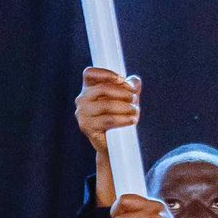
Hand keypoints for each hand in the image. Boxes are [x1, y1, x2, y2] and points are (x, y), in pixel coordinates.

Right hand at [76, 68, 139, 205]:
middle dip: (123, 93)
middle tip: (135, 99)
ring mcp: (82, 113)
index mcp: (89, 88)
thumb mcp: (127, 98)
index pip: (90, 73)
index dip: (105, 73)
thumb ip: (131, 86)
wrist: (114, 144)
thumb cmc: (120, 116)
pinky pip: (108, 120)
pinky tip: (132, 120)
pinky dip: (123, 119)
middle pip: (103, 88)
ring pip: (107, 105)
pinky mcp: (86, 127)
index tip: (122, 79)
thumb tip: (134, 81)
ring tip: (135, 111)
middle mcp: (82, 99)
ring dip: (125, 107)